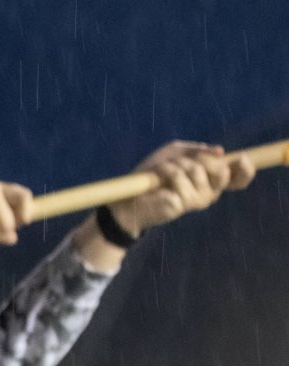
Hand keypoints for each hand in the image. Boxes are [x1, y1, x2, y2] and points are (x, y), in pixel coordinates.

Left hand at [107, 141, 255, 237]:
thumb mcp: (174, 154)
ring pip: (196, 170)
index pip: (238, 178)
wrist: (129, 198)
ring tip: (161, 174)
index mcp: (210, 182)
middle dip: (197, 158)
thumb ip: (196, 151)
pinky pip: (178, 178)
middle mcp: (208, 193)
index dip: (245, 169)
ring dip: (174, 165)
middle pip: (219, 168)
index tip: (243, 158)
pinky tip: (157, 183)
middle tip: (177, 164)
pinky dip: (164, 172)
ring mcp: (196, 201)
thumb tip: (220, 150)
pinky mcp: (181, 205)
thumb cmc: (152, 176)